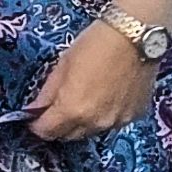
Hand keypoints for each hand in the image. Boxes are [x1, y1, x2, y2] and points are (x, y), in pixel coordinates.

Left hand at [23, 20, 158, 140]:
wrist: (136, 36)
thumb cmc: (96, 44)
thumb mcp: (63, 65)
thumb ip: (48, 93)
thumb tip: (35, 108)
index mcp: (72, 110)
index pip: (46, 131)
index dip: (37, 124)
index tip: (36, 116)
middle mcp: (94, 123)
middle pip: (68, 136)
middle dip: (60, 125)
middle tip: (59, 107)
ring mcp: (117, 122)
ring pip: (91, 131)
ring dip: (83, 121)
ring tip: (87, 98)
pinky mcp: (134, 116)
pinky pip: (112, 122)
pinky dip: (105, 115)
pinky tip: (108, 96)